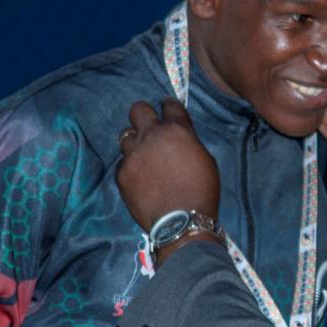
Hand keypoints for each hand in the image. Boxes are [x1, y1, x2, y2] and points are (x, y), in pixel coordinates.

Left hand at [116, 99, 219, 232]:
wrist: (182, 222)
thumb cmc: (202, 190)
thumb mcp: (205, 159)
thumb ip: (188, 142)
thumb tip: (179, 138)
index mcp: (176, 130)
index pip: (169, 105)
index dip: (170, 108)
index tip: (170, 114)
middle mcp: (150, 136)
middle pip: (138, 110)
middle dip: (145, 115)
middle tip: (151, 129)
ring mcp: (133, 155)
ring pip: (126, 135)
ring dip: (136, 142)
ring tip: (144, 156)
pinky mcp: (122, 174)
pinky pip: (124, 163)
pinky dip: (132, 168)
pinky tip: (141, 180)